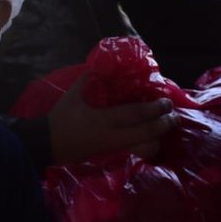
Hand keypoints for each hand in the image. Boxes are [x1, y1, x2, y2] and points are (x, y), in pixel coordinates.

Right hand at [48, 74, 178, 163]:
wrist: (47, 143)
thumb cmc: (59, 118)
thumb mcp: (72, 95)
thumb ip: (87, 79)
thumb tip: (99, 65)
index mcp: (104, 118)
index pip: (137, 114)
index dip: (155, 109)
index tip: (166, 101)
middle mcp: (113, 136)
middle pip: (147, 132)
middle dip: (164, 124)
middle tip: (173, 115)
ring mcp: (113, 149)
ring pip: (144, 148)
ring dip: (158, 139)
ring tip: (164, 129)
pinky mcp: (111, 156)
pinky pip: (135, 154)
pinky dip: (146, 148)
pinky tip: (149, 140)